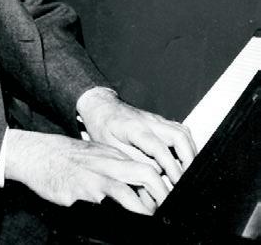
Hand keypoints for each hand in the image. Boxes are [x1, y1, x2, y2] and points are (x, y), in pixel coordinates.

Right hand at [4, 129, 170, 214]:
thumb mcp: (94, 157)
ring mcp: (94, 177)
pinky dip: (117, 214)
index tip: (170, 201)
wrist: (37, 153)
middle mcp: (107, 163)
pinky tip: (122, 225)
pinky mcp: (79, 191)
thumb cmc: (65, 159)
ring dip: (143, 209)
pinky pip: (103, 204)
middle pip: (145, 173)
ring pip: (126, 191)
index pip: (147, 166)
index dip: (162, 185)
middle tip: (168, 213)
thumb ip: (113, 169)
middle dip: (162, 195)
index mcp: (112, 155)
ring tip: (150, 222)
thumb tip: (135, 191)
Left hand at [77, 89, 196, 186]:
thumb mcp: (109, 147)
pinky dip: (187, 147)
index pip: (158, 147)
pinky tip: (185, 163)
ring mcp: (156, 120)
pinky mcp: (160, 122)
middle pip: (179, 135)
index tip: (177, 183)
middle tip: (189, 180)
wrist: (100, 107)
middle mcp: (149, 121)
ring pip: (183, 132)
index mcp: (133, 128)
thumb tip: (156, 175)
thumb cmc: (102, 128)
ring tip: (190, 174)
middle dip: (189, 159)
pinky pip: (180, 132)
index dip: (170, 166)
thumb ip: (132, 160)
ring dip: (191, 153)